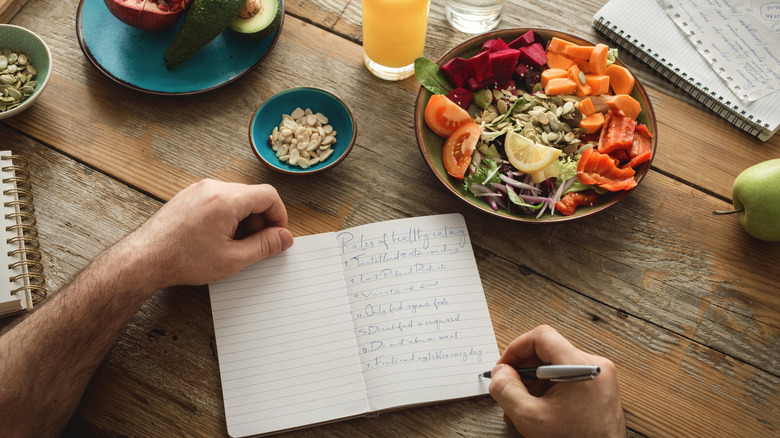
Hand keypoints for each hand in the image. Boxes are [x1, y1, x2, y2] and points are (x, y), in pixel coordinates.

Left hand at [120, 179, 293, 289]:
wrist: (144, 259)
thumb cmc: (183, 259)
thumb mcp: (233, 259)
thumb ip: (265, 246)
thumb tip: (284, 238)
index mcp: (226, 199)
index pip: (269, 195)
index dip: (279, 216)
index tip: (277, 236)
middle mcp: (212, 187)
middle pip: (252, 196)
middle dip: (261, 220)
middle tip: (257, 245)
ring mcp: (198, 189)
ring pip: (236, 198)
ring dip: (244, 219)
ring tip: (234, 244)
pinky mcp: (189, 196)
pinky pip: (218, 200)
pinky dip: (227, 216)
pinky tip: (218, 238)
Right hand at [489, 325, 625, 437]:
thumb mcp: (530, 418)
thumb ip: (507, 390)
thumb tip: (500, 372)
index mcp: (583, 367)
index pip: (542, 337)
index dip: (516, 349)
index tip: (504, 367)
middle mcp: (596, 367)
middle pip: (547, 353)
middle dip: (523, 372)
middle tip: (508, 390)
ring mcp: (599, 379)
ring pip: (555, 368)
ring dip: (533, 385)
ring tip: (520, 408)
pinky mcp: (599, 390)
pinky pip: (566, 380)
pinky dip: (548, 392)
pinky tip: (537, 411)